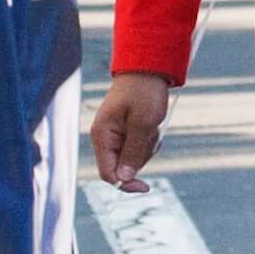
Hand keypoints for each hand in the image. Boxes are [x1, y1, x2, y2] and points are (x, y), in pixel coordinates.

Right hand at [91, 72, 175, 191]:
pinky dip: (148, 139)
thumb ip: (133, 152)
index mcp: (102, 136)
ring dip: (147, 146)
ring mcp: (115, 133)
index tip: (146, 186)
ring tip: (152, 124)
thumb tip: (123, 178)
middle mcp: (105, 137)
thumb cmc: (144, 92)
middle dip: (141, 156)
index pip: (107, 173)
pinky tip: (152, 124)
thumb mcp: (143, 124)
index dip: (125, 183)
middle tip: (151, 135)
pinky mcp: (125, 130)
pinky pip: (138, 145)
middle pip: (122, 166)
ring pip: (132, 157)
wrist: (148, 67)